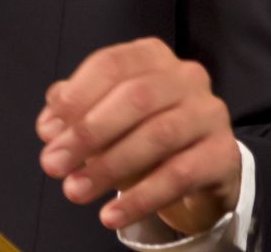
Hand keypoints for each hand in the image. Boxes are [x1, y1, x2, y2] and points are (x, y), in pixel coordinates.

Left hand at [36, 38, 241, 233]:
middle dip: (88, 134)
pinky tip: (112, 214)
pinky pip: (179, 175)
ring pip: (158, 136)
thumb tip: (50, 128)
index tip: (47, 132)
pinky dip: (141, 197)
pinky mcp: (223, 153)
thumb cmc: (143, 129)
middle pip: (135, 98)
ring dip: (109, 167)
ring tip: (75, 191)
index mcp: (152, 55)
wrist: (200, 165)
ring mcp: (210, 113)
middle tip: (53, 165)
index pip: (111, 65)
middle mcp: (186, 76)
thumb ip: (75, 113)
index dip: (76, 97)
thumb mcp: (106, 114)